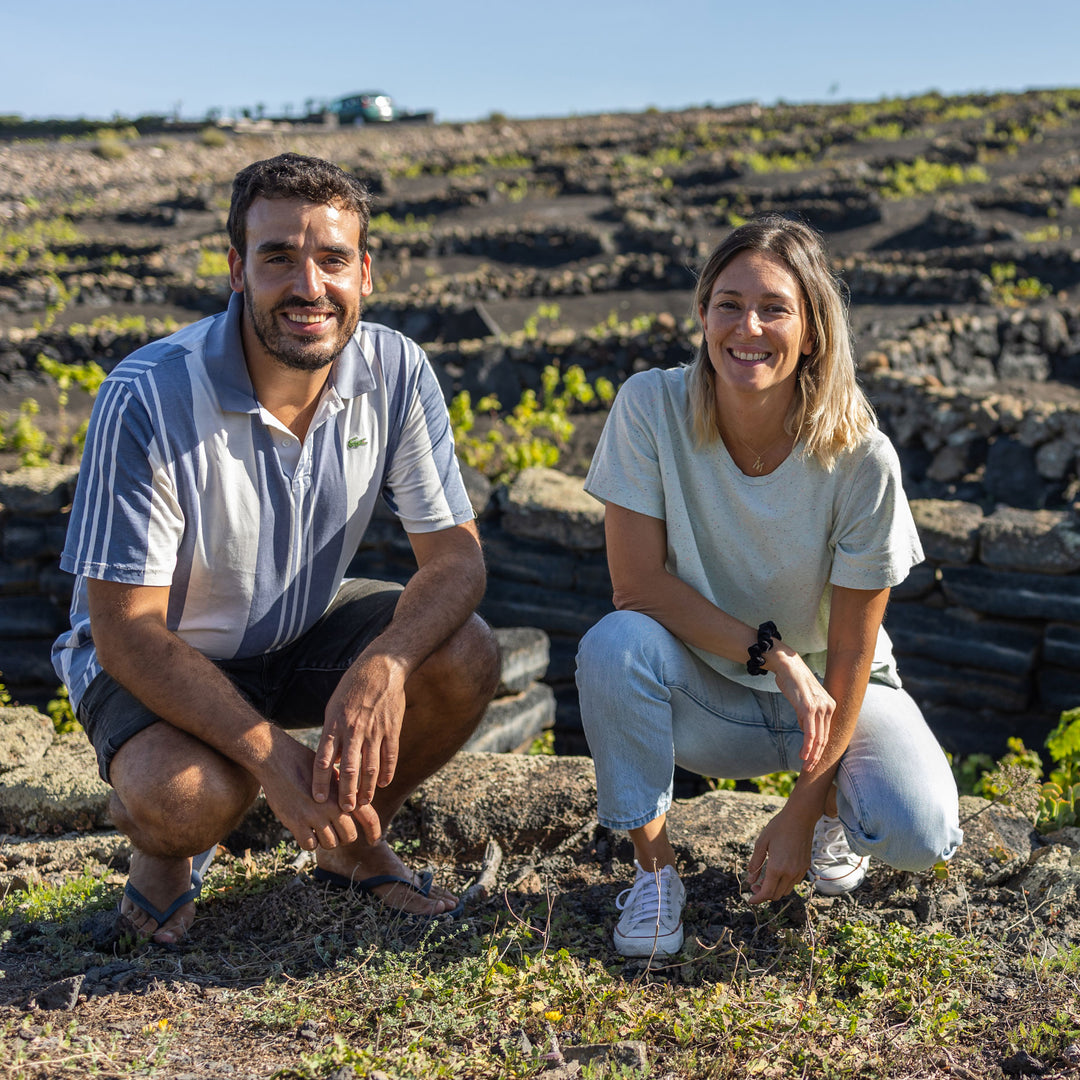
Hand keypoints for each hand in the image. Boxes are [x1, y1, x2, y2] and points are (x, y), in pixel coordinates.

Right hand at [258, 732, 381, 849]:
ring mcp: (314, 815)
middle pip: (349, 836)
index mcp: (344, 792)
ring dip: (326, 840)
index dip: (374, 831)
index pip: (368, 817)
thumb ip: (345, 790)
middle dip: (343, 836)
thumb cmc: (306, 764)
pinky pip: (309, 845)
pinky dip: (309, 841)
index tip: (374, 841)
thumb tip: (360, 805)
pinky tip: (306, 831)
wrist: (278, 759)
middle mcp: (332, 806)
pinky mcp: (296, 822)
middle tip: (335, 830)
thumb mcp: (331, 774)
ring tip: (319, 829)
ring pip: (330, 844)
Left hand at [314, 653, 407, 812]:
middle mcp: (354, 729)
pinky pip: (390, 756)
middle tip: (344, 810)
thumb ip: (332, 736)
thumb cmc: (352, 688)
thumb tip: (331, 763)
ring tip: (363, 803)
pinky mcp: (392, 728)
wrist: (380, 668)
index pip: (323, 760)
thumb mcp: (334, 708)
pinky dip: (387, 772)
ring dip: (366, 788)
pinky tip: (383, 784)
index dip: (320, 782)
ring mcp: (375, 730)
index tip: (318, 799)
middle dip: (346, 793)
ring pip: (370, 767)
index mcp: (335, 724)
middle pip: (348, 769)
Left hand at [745, 803, 816, 903]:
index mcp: (777, 868)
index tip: (750, 900)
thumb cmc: (778, 827)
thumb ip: (755, 863)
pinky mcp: (805, 867)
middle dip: (764, 895)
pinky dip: (783, 883)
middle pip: (776, 895)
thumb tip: (750, 879)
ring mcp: (800, 871)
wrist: (800, 818)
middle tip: (754, 886)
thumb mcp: (761, 843)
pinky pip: (793, 883)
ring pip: (786, 891)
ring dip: (774, 890)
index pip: (767, 893)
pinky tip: (776, 873)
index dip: (757, 899)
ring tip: (764, 879)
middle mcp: (790, 873)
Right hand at [768, 645, 833, 770]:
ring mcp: (820, 708)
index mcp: (830, 706)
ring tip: (806, 766)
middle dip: (818, 756)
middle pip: (825, 738)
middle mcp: (829, 707)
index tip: (814, 760)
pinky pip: (810, 732)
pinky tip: (804, 755)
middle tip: (810, 769)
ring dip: (812, 755)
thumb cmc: (793, 682)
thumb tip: (806, 732)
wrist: (788, 666)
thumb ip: (807, 716)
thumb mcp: (803, 702)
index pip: (827, 733)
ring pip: (819, 738)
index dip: (821, 749)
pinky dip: (808, 746)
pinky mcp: (809, 708)